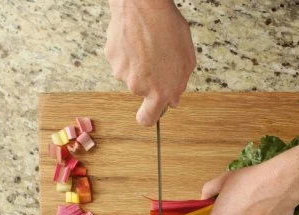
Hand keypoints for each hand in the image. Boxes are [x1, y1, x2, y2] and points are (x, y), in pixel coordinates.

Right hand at [106, 0, 195, 125]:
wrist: (144, 6)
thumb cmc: (168, 30)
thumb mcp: (187, 60)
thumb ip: (179, 84)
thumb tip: (173, 99)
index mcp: (160, 91)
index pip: (147, 119)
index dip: (149, 117)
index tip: (151, 112)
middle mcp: (138, 86)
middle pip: (143, 92)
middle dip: (150, 80)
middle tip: (159, 59)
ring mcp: (122, 73)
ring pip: (132, 75)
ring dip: (140, 65)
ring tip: (149, 45)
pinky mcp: (112, 58)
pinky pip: (122, 61)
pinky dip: (129, 53)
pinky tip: (136, 39)